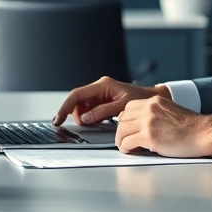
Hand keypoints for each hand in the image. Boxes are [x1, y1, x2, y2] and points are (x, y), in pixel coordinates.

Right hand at [53, 76, 168, 126]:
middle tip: (82, 125)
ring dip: (83, 117)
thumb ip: (102, 112)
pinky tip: (97, 122)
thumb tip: (85, 118)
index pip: (77, 95)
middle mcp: (99, 88)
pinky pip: (90, 110)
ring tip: (95, 123)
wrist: (153, 99)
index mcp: (103, 85)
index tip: (59, 118)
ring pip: (82, 107)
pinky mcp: (103, 102)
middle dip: (75, 114)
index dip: (65, 107)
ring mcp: (100, 95)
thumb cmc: (142, 100)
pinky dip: (90, 118)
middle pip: (77, 101)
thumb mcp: (122, 107)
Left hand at [115, 96, 211, 158]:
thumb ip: (154, 114)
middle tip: (125, 139)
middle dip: (122, 131)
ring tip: (128, 147)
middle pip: (122, 118)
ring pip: (122, 130)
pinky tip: (132, 151)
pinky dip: (126, 148)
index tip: (127, 128)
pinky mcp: (149, 136)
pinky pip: (127, 142)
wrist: (204, 133)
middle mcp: (149, 108)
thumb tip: (141, 125)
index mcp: (155, 101)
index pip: (128, 107)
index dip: (126, 120)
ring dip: (122, 140)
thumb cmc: (192, 127)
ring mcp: (148, 122)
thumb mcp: (170, 112)